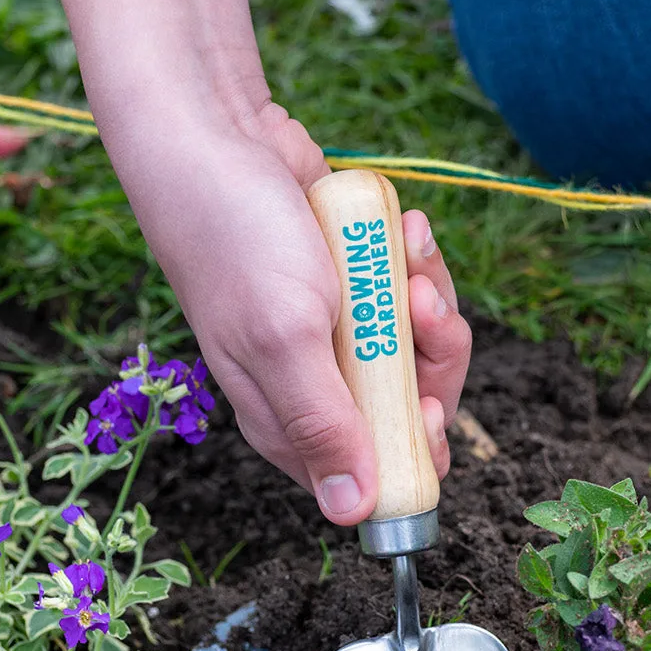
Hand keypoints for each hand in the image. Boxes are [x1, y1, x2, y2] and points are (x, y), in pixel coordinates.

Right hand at [112, 97, 470, 522]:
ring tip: (407, 248)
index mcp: (288, 420)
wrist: (219, 136)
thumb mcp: (284, 338)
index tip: (423, 399)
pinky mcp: (355, 286)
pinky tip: (402, 228)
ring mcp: (337, 332)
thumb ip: (324, 425)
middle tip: (419, 307)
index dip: (413, 447)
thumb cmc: (238, 239)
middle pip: (410, 405)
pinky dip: (415, 263)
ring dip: (428, 298)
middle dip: (431, 356)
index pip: (371, 474)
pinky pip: (410, 293)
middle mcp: (315, 384)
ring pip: (419, 346)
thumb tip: (353, 513)